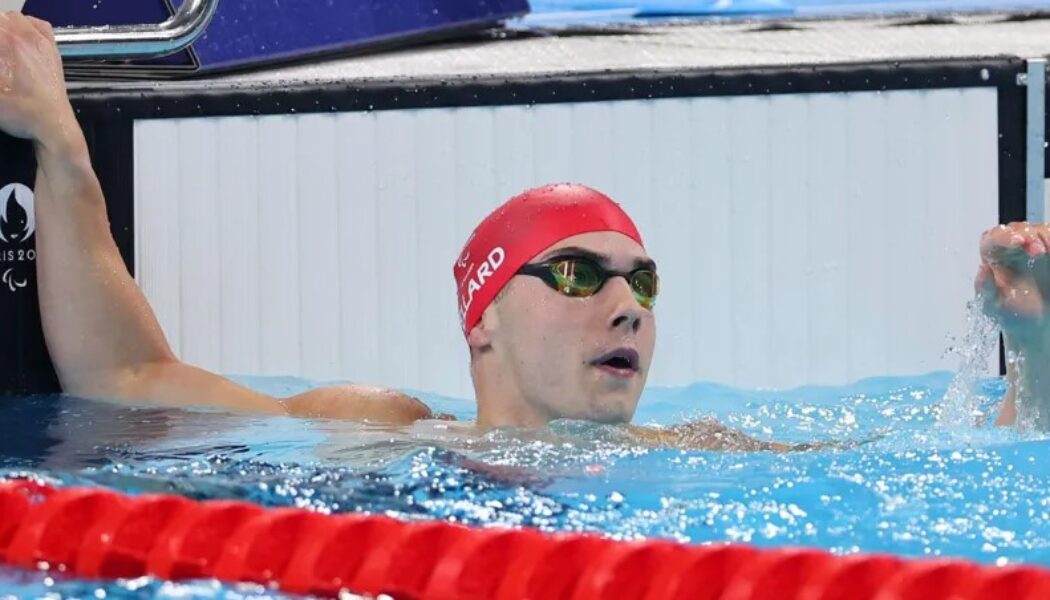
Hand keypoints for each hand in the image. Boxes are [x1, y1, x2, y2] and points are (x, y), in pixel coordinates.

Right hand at [0, 13, 74, 143]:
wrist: (53, 124)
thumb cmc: (20, 112)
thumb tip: (0, 63)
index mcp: (6, 43)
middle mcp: (25, 37)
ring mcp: (42, 42)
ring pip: (14, 18)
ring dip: (2, 27)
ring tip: (0, 45)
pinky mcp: (53, 50)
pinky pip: (38, 25)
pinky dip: (25, 26)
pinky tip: (18, 39)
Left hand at [976, 222, 1049, 343]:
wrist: (1038, 323)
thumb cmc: (1013, 312)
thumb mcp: (994, 305)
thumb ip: (986, 288)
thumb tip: (982, 268)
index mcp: (993, 258)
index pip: (993, 239)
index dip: (1004, 237)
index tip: (1018, 241)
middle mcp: (1012, 249)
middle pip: (1017, 230)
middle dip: (1028, 236)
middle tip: (1038, 251)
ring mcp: (1034, 247)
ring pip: (1038, 231)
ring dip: (1044, 238)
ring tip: (1046, 252)